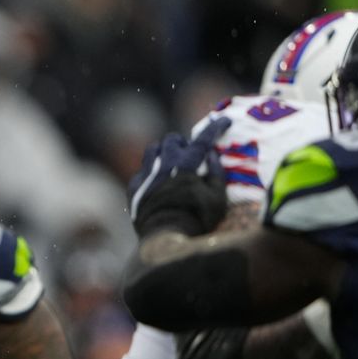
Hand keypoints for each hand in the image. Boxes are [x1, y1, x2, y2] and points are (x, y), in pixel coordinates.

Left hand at [128, 117, 230, 236]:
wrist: (164, 237)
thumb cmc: (197, 219)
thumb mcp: (218, 198)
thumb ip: (216, 172)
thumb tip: (211, 154)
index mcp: (187, 164)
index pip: (203, 139)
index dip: (214, 128)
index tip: (223, 121)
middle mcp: (165, 163)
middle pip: (173, 139)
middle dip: (184, 142)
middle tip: (191, 153)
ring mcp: (146, 173)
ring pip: (153, 150)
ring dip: (165, 151)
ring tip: (172, 162)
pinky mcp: (134, 185)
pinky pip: (142, 168)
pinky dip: (152, 169)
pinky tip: (158, 180)